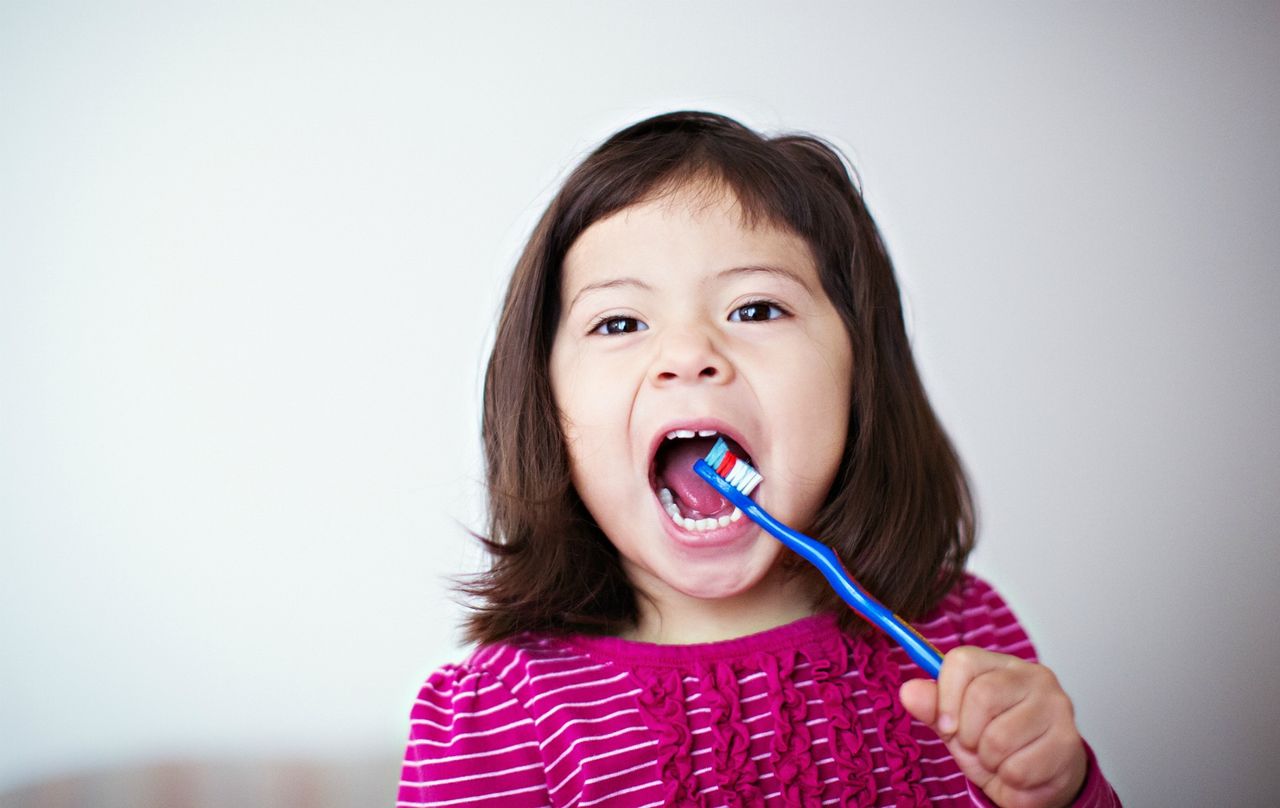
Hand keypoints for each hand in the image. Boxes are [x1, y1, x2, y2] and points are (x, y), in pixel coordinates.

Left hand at [899, 646, 1087, 807]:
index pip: (962, 661)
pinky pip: (1019, 768)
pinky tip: (1021, 772)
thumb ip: (932, 707)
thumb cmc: (994, 746)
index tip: (947, 726)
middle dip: (969, 735)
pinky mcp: (1069, 742)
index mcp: (1000, 665)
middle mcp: (1033, 677)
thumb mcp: (956, 725)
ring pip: (999, 738)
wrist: (1037, 781)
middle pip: (981, 696)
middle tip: (978, 746)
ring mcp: (1056, 706)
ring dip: (990, 761)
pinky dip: (1010, 779)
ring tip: (1001, 759)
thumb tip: (909, 692)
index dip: (945, 698)